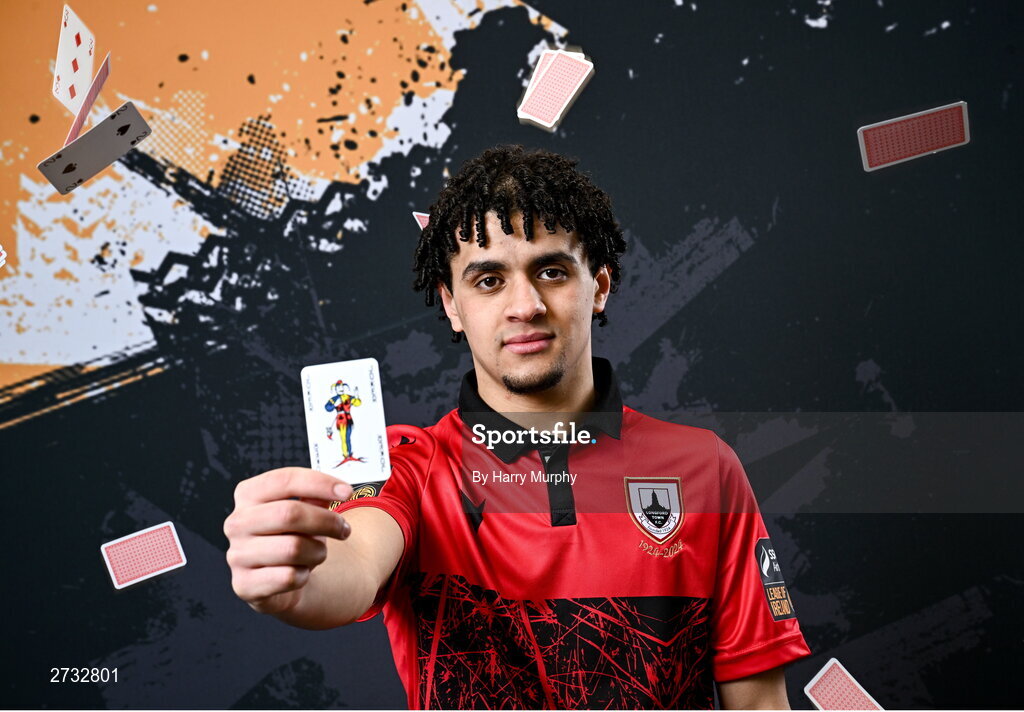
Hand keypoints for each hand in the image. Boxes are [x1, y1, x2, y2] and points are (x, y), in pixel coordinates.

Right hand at [224, 468, 352, 614]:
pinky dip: (304, 575)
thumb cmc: (291, 536)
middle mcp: (237, 523)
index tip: (347, 492)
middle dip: (326, 521)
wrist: (277, 580)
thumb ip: (316, 496)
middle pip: (289, 514)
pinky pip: (288, 577)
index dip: (319, 483)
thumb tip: (337, 490)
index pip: (284, 480)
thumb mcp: (304, 510)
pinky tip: (301, 574)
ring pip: (293, 548)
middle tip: (345, 529)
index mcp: (248, 495)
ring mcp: (237, 555)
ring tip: (319, 553)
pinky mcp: (244, 585)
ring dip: (318, 551)